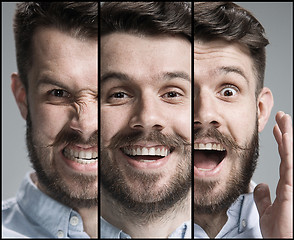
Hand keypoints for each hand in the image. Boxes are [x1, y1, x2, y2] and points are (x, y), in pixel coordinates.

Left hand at [254, 111, 292, 237]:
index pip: (283, 158)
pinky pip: (290, 165)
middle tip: (282, 116)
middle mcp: (292, 181)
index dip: (280, 143)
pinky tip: (286, 137)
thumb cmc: (280, 233)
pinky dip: (288, 151)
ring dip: (288, 136)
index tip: (276, 129)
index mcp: (286, 185)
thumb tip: (260, 184)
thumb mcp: (266, 211)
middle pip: (289, 152)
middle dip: (286, 133)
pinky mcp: (292, 188)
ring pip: (291, 155)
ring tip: (284, 119)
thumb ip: (263, 197)